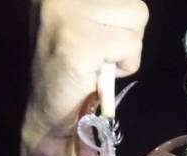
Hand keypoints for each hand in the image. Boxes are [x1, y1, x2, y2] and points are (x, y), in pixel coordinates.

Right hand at [27, 0, 148, 136]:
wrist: (49, 114)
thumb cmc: (71, 71)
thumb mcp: (86, 24)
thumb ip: (106, 9)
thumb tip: (134, 8)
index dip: (122, 21)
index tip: (101, 39)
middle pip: (134, 4)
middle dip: (128, 33)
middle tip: (102, 54)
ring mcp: (67, 14)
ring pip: (137, 19)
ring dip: (127, 48)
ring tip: (100, 62)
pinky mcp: (79, 42)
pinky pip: (130, 45)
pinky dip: (125, 66)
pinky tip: (100, 75)